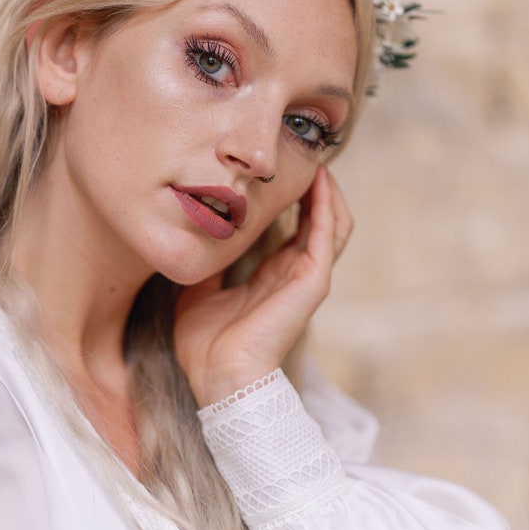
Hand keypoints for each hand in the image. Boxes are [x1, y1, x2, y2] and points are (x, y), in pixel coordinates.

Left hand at [173, 166, 352, 406]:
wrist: (219, 377)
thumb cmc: (206, 344)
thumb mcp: (199, 290)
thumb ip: (206, 263)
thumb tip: (194, 235)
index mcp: (273, 275)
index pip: (295, 227)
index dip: (293, 196)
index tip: (279, 165)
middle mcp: (295, 273)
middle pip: (321, 219)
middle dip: (316, 186)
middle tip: (302, 152)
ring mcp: (307, 276)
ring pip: (333, 222)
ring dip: (327, 190)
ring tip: (315, 159)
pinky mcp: (312, 281)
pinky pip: (327, 235)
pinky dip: (325, 206)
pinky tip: (318, 180)